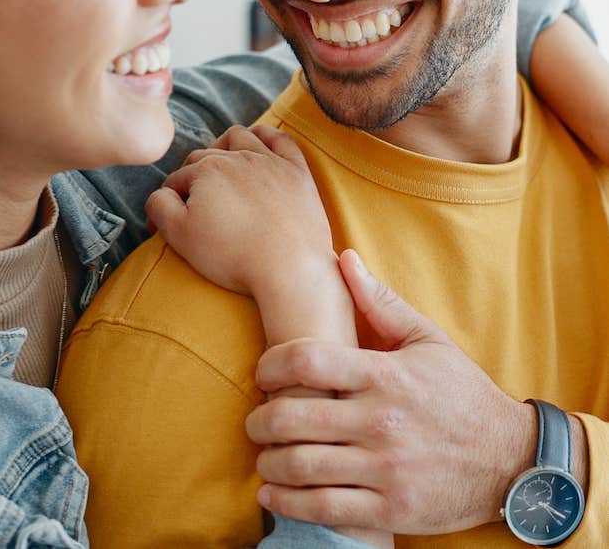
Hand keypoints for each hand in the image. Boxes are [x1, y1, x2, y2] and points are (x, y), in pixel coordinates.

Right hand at [145, 124, 335, 300]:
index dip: (166, 202)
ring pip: (239, 137)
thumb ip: (160, 206)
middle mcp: (237, 157)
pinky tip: (259, 143)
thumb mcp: (181, 235)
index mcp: (206, 170)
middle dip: (191, 176)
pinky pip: (280, 139)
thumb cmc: (233, 255)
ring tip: (219, 164)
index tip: (163, 227)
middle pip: (204, 158)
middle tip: (190, 205)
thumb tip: (160, 193)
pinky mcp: (296, 171)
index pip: (176, 180)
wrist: (289, 269)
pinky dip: (266, 135)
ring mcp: (270, 161)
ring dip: (223, 145)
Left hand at [246, 250, 536, 534]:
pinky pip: (326, 510)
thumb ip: (380, 301)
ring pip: (303, 466)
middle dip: (260, 420)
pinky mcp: (392, 510)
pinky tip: (273, 493)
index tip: (261, 374)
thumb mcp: (427, 339)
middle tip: (254, 421)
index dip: (269, 364)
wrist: (514, 460)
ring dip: (269, 461)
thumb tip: (343, 258)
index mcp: (385, 375)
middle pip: (294, 416)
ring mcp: (386, 469)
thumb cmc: (462, 393)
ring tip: (264, 454)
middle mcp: (381, 421)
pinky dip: (289, 503)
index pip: (306, 361)